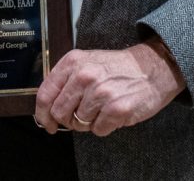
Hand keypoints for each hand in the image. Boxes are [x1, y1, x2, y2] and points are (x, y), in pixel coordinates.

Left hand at [33, 39, 185, 136]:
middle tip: (82, 114)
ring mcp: (101, 93)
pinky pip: (98, 130)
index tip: (46, 122)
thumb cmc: (117, 68)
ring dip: (89, 122)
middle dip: (68, 119)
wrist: (151, 68)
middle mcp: (84, 76)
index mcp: (73, 62)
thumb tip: (47, 106)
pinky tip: (113, 112)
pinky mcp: (116, 109)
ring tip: (103, 107)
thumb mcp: (87, 62)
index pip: (45, 93)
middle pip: (59, 113)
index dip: (42, 113)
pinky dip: (105, 126)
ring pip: (79, 124)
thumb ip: (66, 80)